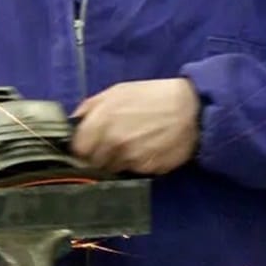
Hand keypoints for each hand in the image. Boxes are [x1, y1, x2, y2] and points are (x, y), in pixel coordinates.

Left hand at [71, 78, 200, 174]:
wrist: (191, 109)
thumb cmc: (153, 96)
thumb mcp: (118, 92)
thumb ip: (91, 107)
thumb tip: (73, 122)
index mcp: (101, 121)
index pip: (78, 150)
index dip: (81, 149)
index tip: (87, 146)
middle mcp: (113, 143)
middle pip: (92, 164)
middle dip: (97, 157)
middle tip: (110, 147)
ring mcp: (130, 159)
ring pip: (112, 170)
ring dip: (117, 162)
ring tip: (131, 147)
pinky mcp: (147, 170)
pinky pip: (133, 173)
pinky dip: (136, 166)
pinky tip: (146, 151)